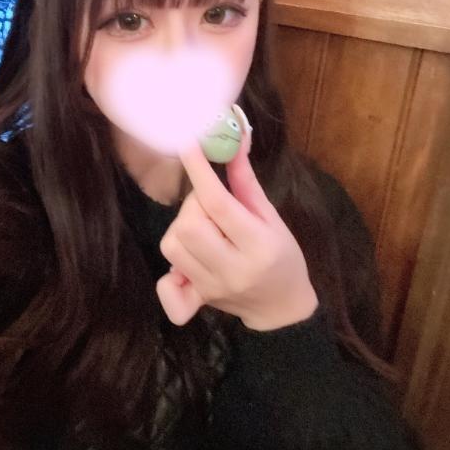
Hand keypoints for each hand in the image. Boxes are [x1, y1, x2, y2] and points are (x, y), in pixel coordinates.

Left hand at [156, 110, 318, 330]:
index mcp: (258, 245)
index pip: (218, 203)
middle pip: (189, 225)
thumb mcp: (272, 218)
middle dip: (193, 204)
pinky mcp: (199, 299)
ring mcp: (212, 287)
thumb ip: (246, 182)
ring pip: (173, 245)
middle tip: (209, 203)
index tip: (188, 143)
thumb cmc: (283, 256)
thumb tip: (234, 141)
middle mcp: (233, 269)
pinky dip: (172, 263)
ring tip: (205, 228)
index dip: (199, 170)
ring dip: (183, 226)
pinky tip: (190, 257)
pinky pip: (166, 282)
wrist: (282, 308)